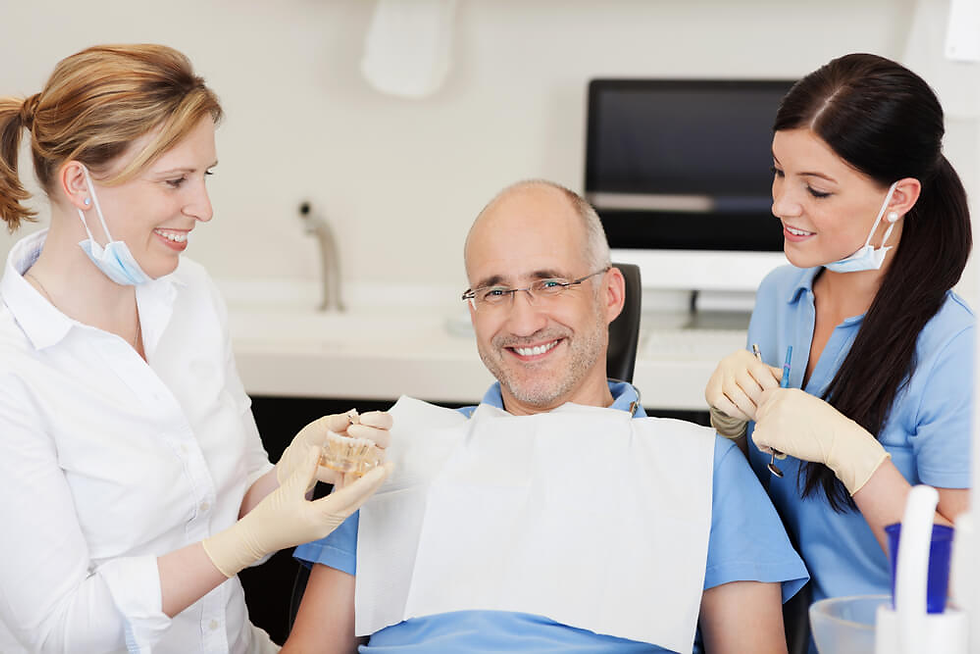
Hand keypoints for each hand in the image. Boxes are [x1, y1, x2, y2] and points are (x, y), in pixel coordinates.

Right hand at [203, 449, 392, 576]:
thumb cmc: (268, 517)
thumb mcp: (288, 489)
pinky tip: (349, 475)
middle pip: (357, 500)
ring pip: (350, 503)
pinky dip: (348, 490)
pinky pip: (341, 505)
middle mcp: (328, 524)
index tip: (384, 468)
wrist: (255, 539)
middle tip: (388, 465)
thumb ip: (306, 468)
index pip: (351, 496)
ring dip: (361, 485)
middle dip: (374, 482)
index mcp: (321, 517)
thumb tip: (320, 449)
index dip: (369, 480)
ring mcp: (326, 526)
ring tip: (373, 467)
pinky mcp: (321, 524)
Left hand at [276, 410, 392, 488]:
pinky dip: (360, 470)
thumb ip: (340, 420)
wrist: (297, 458)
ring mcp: (364, 462)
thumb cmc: (311, 439)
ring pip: (380, 457)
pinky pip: (367, 476)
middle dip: (373, 433)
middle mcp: (368, 444)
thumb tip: (354, 414)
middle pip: (386, 439)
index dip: (379, 419)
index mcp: (364, 428)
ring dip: (368, 451)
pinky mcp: (356, 477)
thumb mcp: (323, 424)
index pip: (384, 422)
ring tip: (348, 448)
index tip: (363, 418)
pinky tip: (348, 465)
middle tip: (352, 431)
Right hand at [704, 350, 781, 435]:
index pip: (761, 372)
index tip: (777, 398)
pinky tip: (745, 415)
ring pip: (738, 398)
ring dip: (751, 410)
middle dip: (761, 402)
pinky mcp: (712, 392)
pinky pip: (727, 406)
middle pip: (750, 387)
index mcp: (745, 357)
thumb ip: (774, 374)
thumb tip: (788, 381)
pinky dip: (739, 413)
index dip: (770, 387)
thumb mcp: (759, 370)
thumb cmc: (744, 376)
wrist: (720, 380)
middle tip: (768, 411)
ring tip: (758, 415)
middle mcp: (730, 365)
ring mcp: (719, 378)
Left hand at [753, 388, 889, 494]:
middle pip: (759, 412)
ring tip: (785, 444)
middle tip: (783, 435)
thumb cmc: (830, 427)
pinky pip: (757, 439)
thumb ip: (790, 404)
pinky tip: (780, 451)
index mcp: (788, 392)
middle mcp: (777, 401)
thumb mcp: (809, 405)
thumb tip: (777, 412)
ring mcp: (772, 416)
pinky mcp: (769, 432)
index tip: (778, 422)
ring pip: (758, 426)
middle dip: (768, 424)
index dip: (769, 410)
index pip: (765, 397)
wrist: (839, 441)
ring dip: (768, 437)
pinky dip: (765, 447)